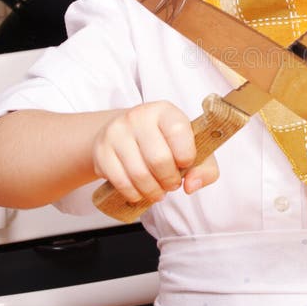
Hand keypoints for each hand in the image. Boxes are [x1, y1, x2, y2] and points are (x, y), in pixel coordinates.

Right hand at [92, 101, 218, 203]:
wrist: (124, 134)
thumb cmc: (164, 142)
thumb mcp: (190, 148)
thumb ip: (204, 168)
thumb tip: (192, 185)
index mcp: (164, 111)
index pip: (178, 131)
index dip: (186, 155)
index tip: (186, 163)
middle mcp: (138, 116)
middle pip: (159, 159)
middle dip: (170, 180)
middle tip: (172, 184)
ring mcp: (117, 133)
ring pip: (139, 174)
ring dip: (153, 191)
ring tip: (159, 191)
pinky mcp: (102, 151)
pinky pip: (120, 182)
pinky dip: (134, 194)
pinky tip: (141, 192)